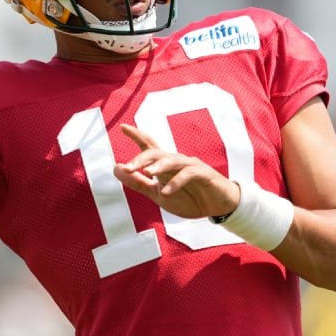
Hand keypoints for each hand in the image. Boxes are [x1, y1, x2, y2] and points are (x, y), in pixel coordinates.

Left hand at [113, 124, 240, 220]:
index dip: (137, 135)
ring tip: (148, 173)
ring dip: (159, 167)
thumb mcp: (158, 194)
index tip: (123, 127)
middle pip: (157, 153)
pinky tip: (166, 191)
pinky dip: (176, 182)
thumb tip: (117, 169)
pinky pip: (188, 174)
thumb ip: (138, 183)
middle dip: (141, 159)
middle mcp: (177, 161)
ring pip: (172, 160)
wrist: (218, 208)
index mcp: (165, 165)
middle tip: (127, 167)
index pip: (149, 147)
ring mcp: (191, 166)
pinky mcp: (203, 174)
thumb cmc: (190, 198)